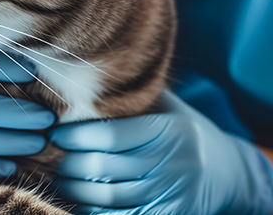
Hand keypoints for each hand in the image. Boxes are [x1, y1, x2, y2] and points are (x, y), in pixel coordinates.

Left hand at [51, 90, 272, 214]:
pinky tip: (77, 199)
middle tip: (49, 156)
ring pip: (111, 196)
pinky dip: (95, 211)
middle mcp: (172, 163)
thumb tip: (80, 73)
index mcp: (168, 130)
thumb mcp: (166, 106)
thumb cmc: (182, 129)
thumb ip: (132, 95)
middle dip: (70, 163)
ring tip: (58, 177)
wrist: (226, 172)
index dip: (77, 136)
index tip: (55, 133)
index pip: (111, 135)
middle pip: (106, 167)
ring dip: (76, 189)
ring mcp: (171, 193)